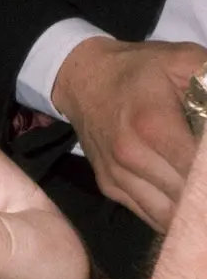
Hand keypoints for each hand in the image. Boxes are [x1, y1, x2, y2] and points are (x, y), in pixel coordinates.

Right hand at [46, 34, 205, 234]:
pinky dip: (175, 217)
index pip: (199, 168)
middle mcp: (131, 156)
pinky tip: (188, 203)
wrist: (84, 79)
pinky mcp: (111, 187)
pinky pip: (152, 217)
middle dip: (205, 192)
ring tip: (203, 199)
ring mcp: (118, 176)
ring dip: (193, 211)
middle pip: (187, 196)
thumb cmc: (141, 69)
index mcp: (152, 124)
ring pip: (170, 215)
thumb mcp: (183, 61)